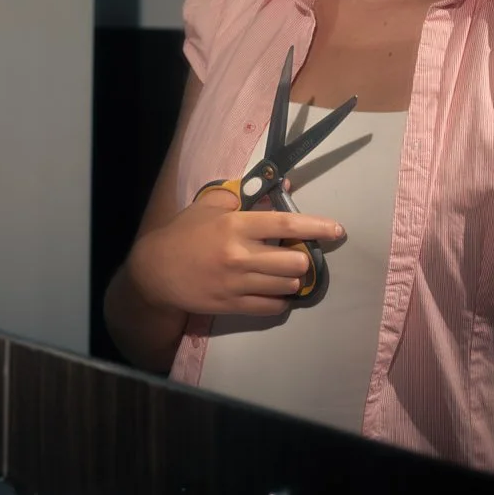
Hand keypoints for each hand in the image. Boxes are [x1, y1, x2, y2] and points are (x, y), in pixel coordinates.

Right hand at [122, 183, 343, 317]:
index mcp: (235, 225)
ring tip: (283, 273)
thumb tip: (284, 186)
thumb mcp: (209, 205)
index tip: (337, 230)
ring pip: (287, 286)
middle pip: (295, 261)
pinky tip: (272, 291)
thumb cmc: (184, 233)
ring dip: (292, 279)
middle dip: (302, 258)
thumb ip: (246, 195)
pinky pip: (273, 307)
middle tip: (295, 254)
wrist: (156, 271)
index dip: (317, 226)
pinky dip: (279, 300)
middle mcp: (239, 254)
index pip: (286, 223)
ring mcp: (237, 283)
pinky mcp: (233, 305)